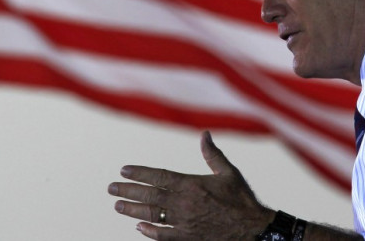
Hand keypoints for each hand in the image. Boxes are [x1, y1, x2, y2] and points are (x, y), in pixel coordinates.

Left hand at [108, 131, 274, 239]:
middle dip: (128, 191)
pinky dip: (149, 231)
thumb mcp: (228, 172)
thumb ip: (212, 154)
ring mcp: (184, 222)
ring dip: (133, 210)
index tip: (123, 170)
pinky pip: (164, 235)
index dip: (139, 173)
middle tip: (111, 188)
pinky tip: (138, 227)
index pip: (158, 176)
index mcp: (191, 184)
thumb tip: (205, 134)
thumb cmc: (241, 199)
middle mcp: (184, 203)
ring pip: (152, 215)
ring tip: (118, 206)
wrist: (253, 229)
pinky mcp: (188, 238)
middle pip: (149, 195)